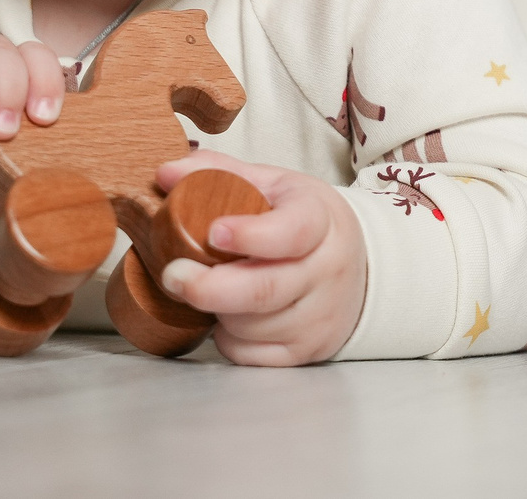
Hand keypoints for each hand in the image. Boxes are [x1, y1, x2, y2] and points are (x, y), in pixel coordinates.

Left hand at [153, 151, 365, 365]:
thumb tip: (165, 174)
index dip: (252, 235)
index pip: (292, 232)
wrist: (361, 268)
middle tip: (173, 275)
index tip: (213, 232)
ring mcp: (320, 316)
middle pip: (265, 290)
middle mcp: (328, 271)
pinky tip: (230, 313)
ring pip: (252, 325)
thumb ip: (218, 172)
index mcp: (320, 221)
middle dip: (209, 288)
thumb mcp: (272, 184)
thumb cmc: (305, 221)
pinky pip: (250, 354)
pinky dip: (228, 337)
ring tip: (211, 286)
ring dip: (217, 310)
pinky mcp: (307, 350)